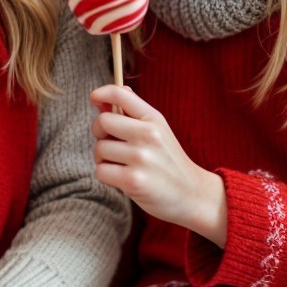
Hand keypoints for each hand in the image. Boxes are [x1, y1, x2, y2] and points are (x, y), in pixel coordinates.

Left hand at [90, 85, 227, 243]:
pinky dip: (106, 176)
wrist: (192, 194)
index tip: (94, 99)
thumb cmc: (168, 161)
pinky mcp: (133, 181)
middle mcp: (148, 134)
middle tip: (110, 144)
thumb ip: (131, 115)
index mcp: (153, 118)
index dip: (100, 93)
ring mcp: (141, 157)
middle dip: (99, 133)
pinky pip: (100, 171)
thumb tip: (101, 101)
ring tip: (121, 164)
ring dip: (103, 158)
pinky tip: (122, 178)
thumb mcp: (157, 131)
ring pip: (99, 149)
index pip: (119, 93)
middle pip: (102, 121)